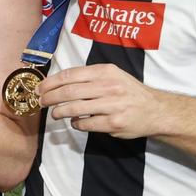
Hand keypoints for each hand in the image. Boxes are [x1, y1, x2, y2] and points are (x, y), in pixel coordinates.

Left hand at [38, 64, 168, 139]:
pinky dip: (76, 123)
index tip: (39, 89)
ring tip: (55, 114)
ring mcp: (112, 106)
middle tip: (41, 103)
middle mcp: (109, 87)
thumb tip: (56, 82)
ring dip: (59, 112)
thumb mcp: (112, 76)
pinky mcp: (113, 124)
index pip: (70, 75)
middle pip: (68, 92)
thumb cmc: (128, 92)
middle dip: (49, 98)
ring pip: (73, 109)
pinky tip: (76, 122)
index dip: (50, 82)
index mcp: (105, 72)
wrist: (156, 110)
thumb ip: (88, 77)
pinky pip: (85, 124)